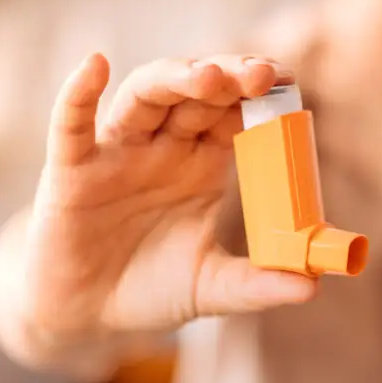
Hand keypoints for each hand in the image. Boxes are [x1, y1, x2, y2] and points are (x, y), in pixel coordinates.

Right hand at [21, 53, 316, 351]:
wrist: (87, 316)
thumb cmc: (151, 290)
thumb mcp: (211, 289)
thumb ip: (257, 285)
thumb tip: (312, 287)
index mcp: (202, 164)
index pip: (235, 114)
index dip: (259, 96)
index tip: (290, 84)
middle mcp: (163, 148)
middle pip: (197, 93)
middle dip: (229, 77)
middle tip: (262, 75)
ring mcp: (117, 154)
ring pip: (145, 97)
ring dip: (175, 78)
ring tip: (209, 76)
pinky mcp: (70, 172)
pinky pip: (70, 125)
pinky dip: (79, 93)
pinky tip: (96, 66)